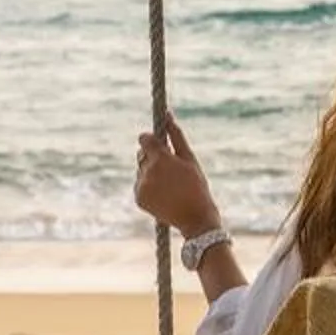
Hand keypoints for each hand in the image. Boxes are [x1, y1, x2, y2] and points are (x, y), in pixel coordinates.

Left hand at [133, 111, 222, 237]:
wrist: (195, 220)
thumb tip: (167, 115)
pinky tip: (164, 194)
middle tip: (171, 169)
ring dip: (151, 172)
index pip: (145, 139)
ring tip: (170, 185)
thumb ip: (176, 136)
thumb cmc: (197, 186)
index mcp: (160, 159)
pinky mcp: (138, 198)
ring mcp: (141, 186)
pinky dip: (149, 186)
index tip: (159, 143)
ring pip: (141, 170)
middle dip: (153, 157)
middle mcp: (147, 172)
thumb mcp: (190, 159)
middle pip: (142, 154)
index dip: (151, 140)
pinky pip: (140, 184)